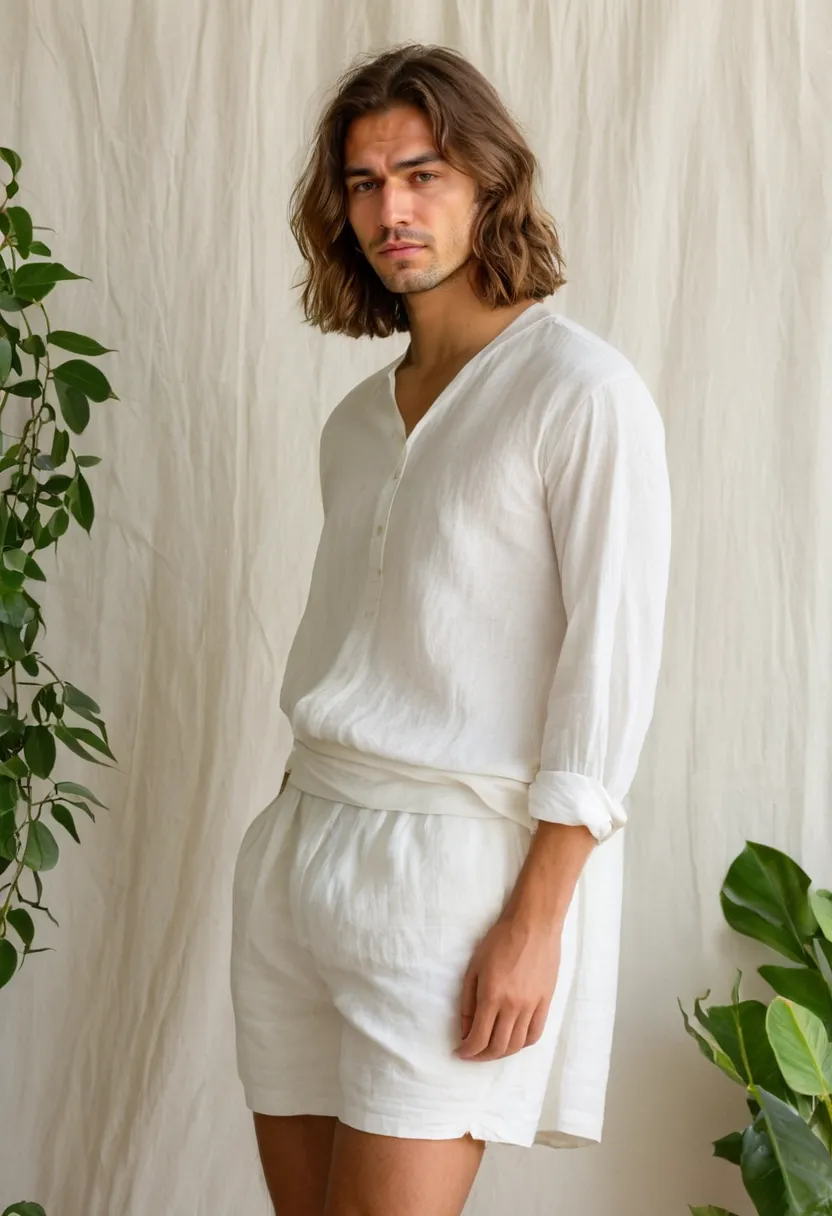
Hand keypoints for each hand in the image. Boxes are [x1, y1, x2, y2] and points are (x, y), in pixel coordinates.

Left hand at [455, 914, 561, 1060]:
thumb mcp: (474, 968)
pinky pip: (535, 1033)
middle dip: (481, 1056)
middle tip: (473, 1053)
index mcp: (492, 996)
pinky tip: (513, 1041)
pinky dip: (522, 1044)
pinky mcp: (546, 1002)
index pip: (479, 1038)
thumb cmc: (499, 941)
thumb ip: (468, 1002)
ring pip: (517, 1045)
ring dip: (501, 1053)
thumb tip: (465, 1029)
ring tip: (490, 1050)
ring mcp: (532, 1006)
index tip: (460, 1051)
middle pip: (498, 1047)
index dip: (467, 1051)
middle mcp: (513, 1006)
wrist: (533, 924)